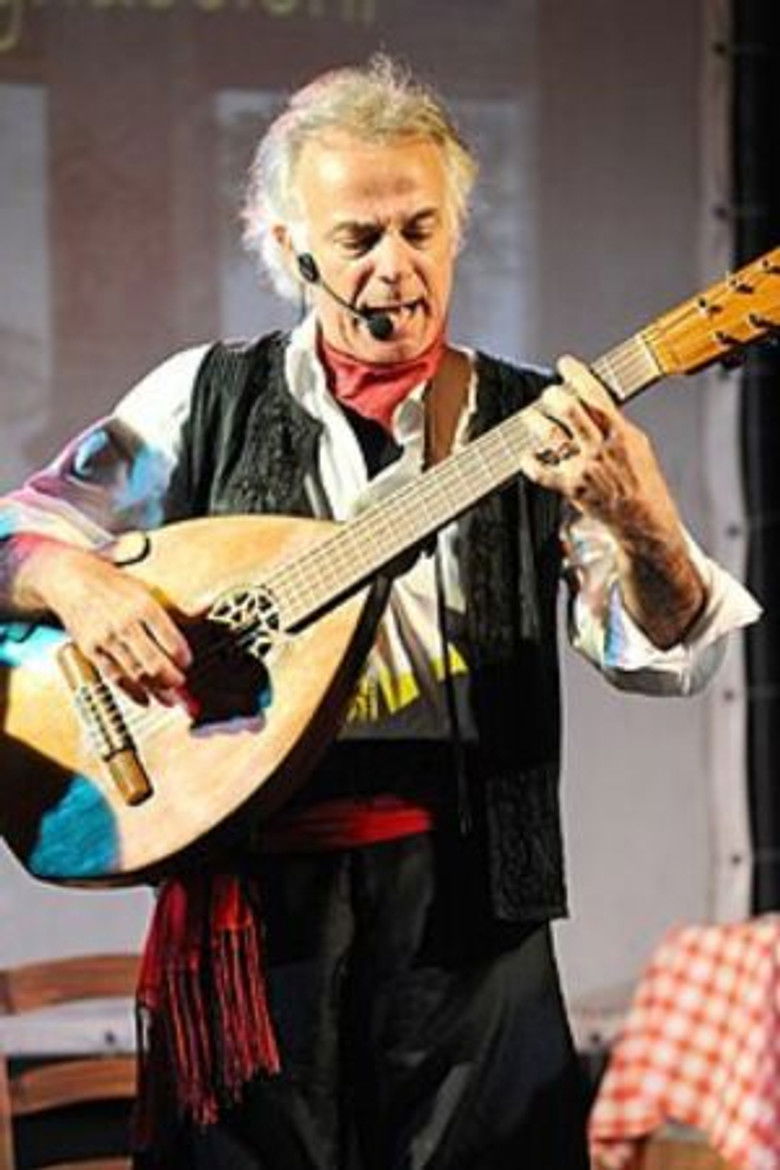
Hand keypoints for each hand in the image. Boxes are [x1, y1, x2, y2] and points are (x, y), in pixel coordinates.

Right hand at [29, 539, 191, 705]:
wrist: (72, 579)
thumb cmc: (112, 585)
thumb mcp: (146, 589)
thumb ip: (174, 607)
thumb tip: (206, 608)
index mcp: (144, 606)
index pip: (172, 641)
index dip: (183, 658)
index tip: (187, 663)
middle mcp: (125, 624)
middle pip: (155, 663)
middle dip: (172, 679)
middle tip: (181, 683)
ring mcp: (107, 639)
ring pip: (136, 674)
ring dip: (156, 690)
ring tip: (169, 699)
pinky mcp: (91, 650)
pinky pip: (114, 677)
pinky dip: (132, 692)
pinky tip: (144, 698)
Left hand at [521, 354, 681, 544]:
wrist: (643, 519)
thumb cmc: (642, 482)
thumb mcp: (637, 444)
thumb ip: (615, 424)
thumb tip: (595, 403)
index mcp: (620, 433)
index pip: (596, 394)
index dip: (577, 375)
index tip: (566, 364)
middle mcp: (600, 448)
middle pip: (570, 411)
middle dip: (554, 396)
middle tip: (548, 393)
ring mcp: (584, 468)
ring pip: (552, 437)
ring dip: (536, 422)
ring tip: (531, 416)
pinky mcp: (571, 488)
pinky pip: (542, 473)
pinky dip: (530, 463)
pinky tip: (526, 456)